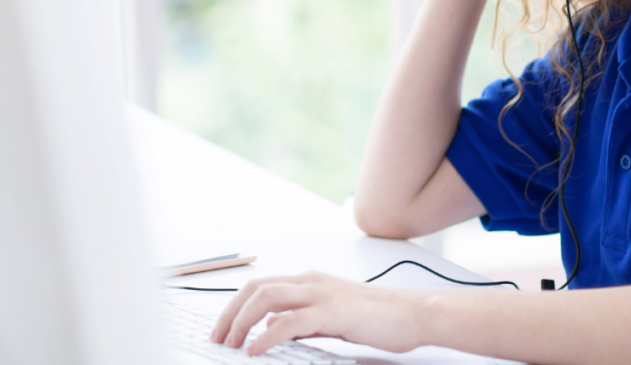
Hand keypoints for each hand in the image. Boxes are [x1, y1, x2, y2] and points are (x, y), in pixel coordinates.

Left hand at [210, 271, 424, 355]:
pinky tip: (256, 349)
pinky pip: (289, 320)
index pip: (262, 286)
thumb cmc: (378, 317)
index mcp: (310, 281)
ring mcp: (321, 294)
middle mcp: (311, 281)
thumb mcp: (332, 318)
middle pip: (257, 287)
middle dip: (230, 312)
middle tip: (217, 338)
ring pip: (267, 297)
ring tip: (230, 344)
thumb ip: (303, 320)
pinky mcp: (332, 312)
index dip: (235, 306)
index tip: (221, 329)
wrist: (413, 313)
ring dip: (241, 321)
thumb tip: (272, 329)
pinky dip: (266, 335)